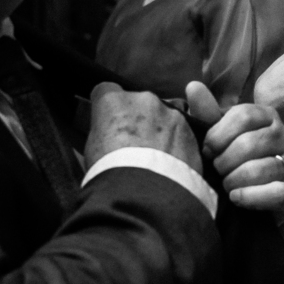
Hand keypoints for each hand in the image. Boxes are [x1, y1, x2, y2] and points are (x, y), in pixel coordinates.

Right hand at [85, 82, 201, 172]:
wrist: (145, 191)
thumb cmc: (109, 171)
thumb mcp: (91, 150)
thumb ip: (101, 132)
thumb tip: (106, 134)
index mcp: (114, 101)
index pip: (106, 91)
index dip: (107, 107)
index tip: (108, 120)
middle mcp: (145, 100)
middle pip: (139, 103)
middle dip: (138, 118)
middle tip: (135, 143)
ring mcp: (172, 113)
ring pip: (165, 115)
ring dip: (161, 129)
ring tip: (157, 155)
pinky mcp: (192, 131)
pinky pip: (183, 132)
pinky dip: (178, 142)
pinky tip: (172, 162)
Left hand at [187, 81, 283, 215]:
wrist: (251, 196)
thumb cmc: (233, 160)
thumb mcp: (219, 135)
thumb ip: (207, 113)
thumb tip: (192, 86)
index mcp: (267, 117)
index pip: (244, 116)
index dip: (218, 135)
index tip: (207, 150)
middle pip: (251, 143)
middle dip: (224, 161)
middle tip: (216, 170)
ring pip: (264, 169)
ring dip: (235, 180)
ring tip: (226, 185)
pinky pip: (277, 192)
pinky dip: (251, 197)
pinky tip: (236, 197)